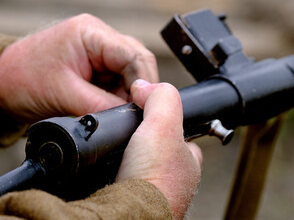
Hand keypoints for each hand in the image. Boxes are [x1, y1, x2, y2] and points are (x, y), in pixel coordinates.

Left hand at [0, 14, 157, 121]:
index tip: (141, 108)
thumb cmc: (21, 80)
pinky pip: (118, 83)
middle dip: (137, 91)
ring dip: (127, 97)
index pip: (134, 55)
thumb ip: (100, 106)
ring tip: (117, 115)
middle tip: (132, 115)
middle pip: (137, 64)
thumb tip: (129, 120)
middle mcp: (100, 38)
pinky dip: (118, 99)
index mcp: (91, 33)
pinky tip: (112, 111)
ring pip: (130, 75)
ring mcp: (99, 53)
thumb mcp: (63, 94)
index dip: (142, 83)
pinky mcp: (96, 68)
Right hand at [117, 80, 202, 219]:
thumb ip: (161, 99)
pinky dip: (114, 177)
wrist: (128, 216)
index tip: (152, 116)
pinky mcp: (131, 205)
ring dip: (128, 162)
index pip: (184, 139)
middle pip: (160, 155)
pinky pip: (123, 183)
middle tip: (127, 139)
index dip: (168, 123)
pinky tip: (107, 173)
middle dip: (144, 145)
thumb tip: (145, 86)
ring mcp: (152, 195)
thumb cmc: (154, 183)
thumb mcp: (163, 125)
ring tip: (114, 154)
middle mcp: (173, 184)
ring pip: (141, 170)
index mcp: (186, 165)